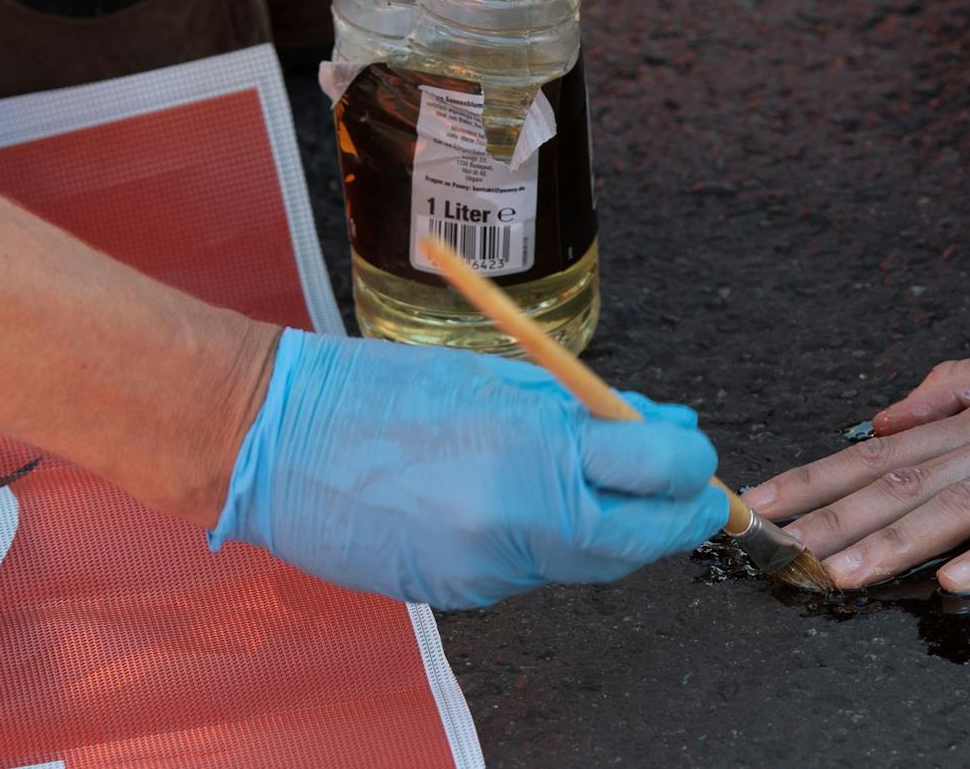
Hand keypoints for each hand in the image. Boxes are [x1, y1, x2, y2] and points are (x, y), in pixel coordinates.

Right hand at [210, 329, 728, 607]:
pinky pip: (533, 572)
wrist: (274, 440)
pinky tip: (528, 503)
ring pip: (588, 562)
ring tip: (606, 482)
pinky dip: (551, 541)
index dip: (691, 469)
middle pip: (637, 540)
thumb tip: (661, 427)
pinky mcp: (459, 593)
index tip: (696, 453)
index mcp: (531, 453)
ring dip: (613, 526)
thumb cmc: (378, 390)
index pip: (657, 475)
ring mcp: (486, 569)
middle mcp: (516, 524)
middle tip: (685, 487)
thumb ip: (586, 409)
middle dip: (671, 515)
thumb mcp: (499, 377)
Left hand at [743, 291, 969, 592]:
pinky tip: (961, 579)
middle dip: (834, 518)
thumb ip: (954, 387)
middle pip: (906, 484)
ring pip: (960, 507)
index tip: (763, 500)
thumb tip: (881, 417)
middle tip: (773, 544)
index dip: (820, 478)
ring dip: (896, 542)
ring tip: (841, 570)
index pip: (885, 453)